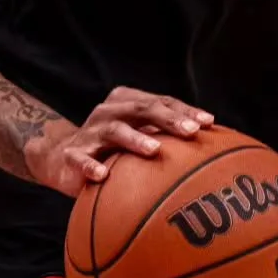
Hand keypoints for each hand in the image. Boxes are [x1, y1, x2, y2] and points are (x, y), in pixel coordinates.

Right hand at [25, 87, 213, 196]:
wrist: (62, 157)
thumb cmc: (113, 149)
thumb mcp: (139, 138)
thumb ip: (168, 139)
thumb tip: (215, 151)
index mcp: (127, 103)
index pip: (161, 101)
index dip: (184, 110)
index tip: (208, 123)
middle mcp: (109, 112)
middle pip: (140, 108)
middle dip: (168, 118)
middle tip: (191, 131)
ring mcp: (90, 132)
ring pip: (113, 130)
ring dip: (134, 139)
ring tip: (154, 150)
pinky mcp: (72, 155)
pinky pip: (82, 159)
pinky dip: (91, 166)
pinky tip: (103, 175)